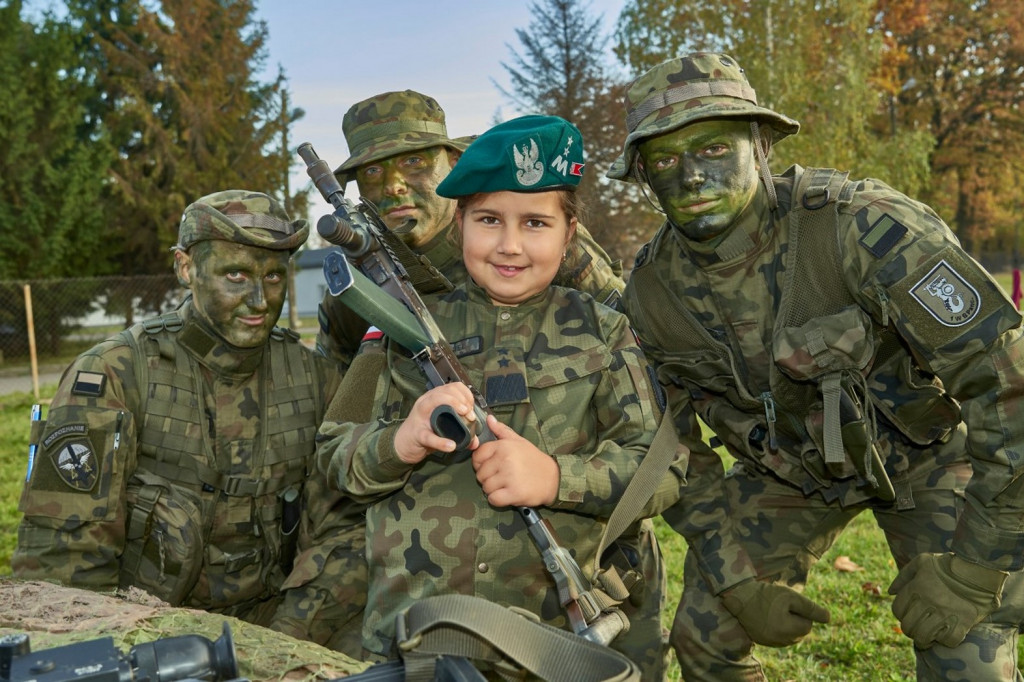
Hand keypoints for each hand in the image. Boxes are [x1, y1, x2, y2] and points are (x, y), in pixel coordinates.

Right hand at [393, 383, 476, 464]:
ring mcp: (420, 416)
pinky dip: (441, 442)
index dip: (466, 395)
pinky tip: (451, 445)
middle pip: (446, 390)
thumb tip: (475, 441)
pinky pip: (429, 436)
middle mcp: (426, 402)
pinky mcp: (417, 433)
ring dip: (454, 406)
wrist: (404, 444)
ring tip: (466, 418)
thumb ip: (460, 432)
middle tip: (470, 414)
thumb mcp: (443, 427)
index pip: (453, 387)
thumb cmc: (425, 431)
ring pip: (436, 400)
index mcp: (435, 398)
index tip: (472, 408)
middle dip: (462, 399)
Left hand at [472, 415, 558, 507]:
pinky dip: (497, 500)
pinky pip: (493, 499)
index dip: (481, 463)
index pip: (477, 455)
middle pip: (480, 474)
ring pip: (486, 487)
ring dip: (493, 490)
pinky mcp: (514, 493)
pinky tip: (506, 495)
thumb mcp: (519, 441)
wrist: (554, 478)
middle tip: (502, 477)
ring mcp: (509, 477)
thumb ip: (501, 430)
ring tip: (506, 485)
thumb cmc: (534, 459)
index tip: (491, 466)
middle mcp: (505, 460)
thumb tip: (488, 418)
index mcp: (504, 446)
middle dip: (488, 478)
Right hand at [721, 579, 830, 646]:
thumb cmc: (766, 594)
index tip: (787, 602)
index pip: (808, 624)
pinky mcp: (762, 641)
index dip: (801, 611)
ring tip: (773, 610)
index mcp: (787, 631)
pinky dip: (778, 627)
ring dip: (787, 623)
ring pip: (790, 635)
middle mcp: (779, 641)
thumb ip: (811, 608)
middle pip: (800, 632)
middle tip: (780, 605)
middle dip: (795, 619)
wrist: (738, 597)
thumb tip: (828, 619)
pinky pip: (779, 637)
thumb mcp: (790, 596)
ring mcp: (770, 642)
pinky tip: (768, 616)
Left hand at [889, 553, 1005, 648]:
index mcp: (916, 588)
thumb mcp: (921, 562)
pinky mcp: (963, 622)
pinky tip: (947, 634)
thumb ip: (903, 576)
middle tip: (917, 628)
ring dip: (925, 639)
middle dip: (910, 630)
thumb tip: (890, 592)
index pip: (897, 610)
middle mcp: (928, 602)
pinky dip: (946, 641)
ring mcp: (945, 614)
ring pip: (924, 637)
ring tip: (929, 636)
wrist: (978, 569)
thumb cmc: (948, 564)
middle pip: (908, 627)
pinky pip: (949, 641)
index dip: (901, 614)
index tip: (908, 614)